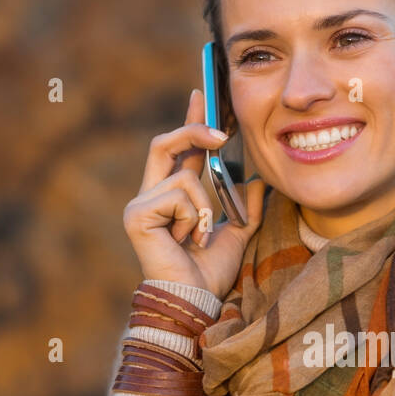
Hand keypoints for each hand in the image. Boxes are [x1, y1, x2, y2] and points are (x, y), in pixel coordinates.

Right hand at [123, 89, 265, 293]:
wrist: (197, 300)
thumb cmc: (210, 274)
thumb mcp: (237, 233)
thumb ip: (245, 207)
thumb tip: (257, 180)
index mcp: (170, 198)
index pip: (178, 150)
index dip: (190, 122)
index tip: (202, 95)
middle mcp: (149, 196)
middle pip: (165, 143)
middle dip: (193, 130)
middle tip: (223, 133)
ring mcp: (139, 205)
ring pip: (184, 177)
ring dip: (205, 206)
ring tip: (200, 236)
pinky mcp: (137, 215)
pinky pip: (179, 195)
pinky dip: (194, 216)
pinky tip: (187, 241)